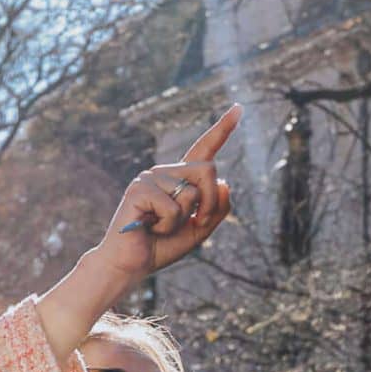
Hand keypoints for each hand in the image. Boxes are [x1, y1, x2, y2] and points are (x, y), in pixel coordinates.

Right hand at [92, 105, 239, 281]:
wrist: (131, 264)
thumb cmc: (161, 246)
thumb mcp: (200, 229)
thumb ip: (218, 208)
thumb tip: (225, 181)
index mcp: (180, 178)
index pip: (204, 149)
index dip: (223, 129)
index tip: (239, 107)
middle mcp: (165, 172)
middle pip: (209, 169)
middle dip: (210, 203)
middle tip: (194, 223)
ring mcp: (150, 177)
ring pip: (193, 191)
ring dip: (185, 218)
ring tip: (160, 227)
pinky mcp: (140, 189)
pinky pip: (174, 207)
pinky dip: (168, 226)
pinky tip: (150, 227)